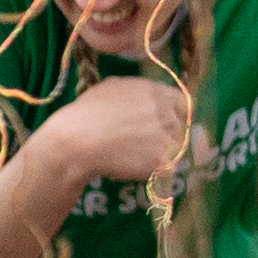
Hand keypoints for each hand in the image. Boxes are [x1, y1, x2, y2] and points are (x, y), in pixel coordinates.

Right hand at [34, 74, 198, 188]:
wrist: (75, 141)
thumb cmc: (87, 112)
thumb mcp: (113, 87)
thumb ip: (139, 91)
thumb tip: (152, 95)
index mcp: (156, 92)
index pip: (182, 102)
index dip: (175, 113)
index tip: (163, 122)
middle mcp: (166, 112)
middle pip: (180, 126)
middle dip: (166, 133)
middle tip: (143, 141)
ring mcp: (166, 137)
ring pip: (175, 148)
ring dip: (161, 152)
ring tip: (134, 154)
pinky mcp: (162, 161)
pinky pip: (166, 168)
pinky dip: (153, 170)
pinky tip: (132, 165)